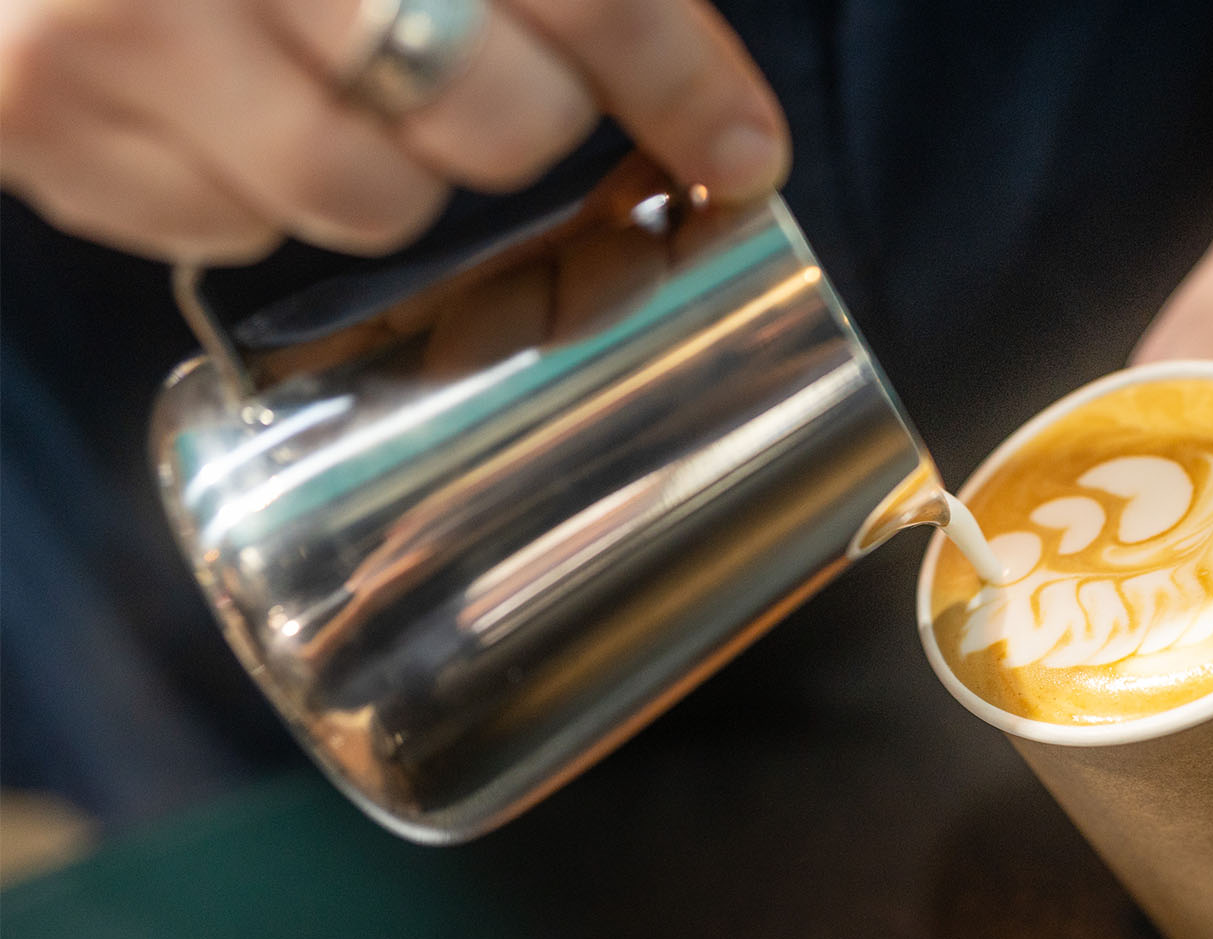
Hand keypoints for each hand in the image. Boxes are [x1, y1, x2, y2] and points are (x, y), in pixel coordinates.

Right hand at [0, 0, 787, 261]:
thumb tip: (703, 94)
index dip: (680, 79)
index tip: (745, 154)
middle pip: (498, 122)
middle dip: (526, 119)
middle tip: (491, 79)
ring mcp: (119, 31)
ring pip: (373, 203)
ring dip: (393, 170)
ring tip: (333, 81)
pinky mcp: (38, 118)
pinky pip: (235, 235)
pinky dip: (258, 190)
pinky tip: (224, 104)